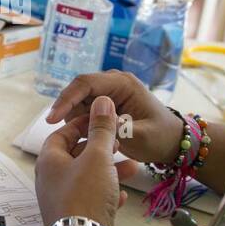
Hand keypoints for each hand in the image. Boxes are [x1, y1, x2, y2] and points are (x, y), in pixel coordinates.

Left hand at [35, 95, 130, 225]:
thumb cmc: (86, 193)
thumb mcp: (98, 156)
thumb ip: (102, 128)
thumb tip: (102, 100)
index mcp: (49, 160)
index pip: (62, 133)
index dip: (83, 124)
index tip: (103, 120)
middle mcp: (50, 179)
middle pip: (76, 156)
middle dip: (101, 149)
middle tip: (119, 145)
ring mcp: (60, 201)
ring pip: (87, 179)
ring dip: (109, 172)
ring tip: (132, 169)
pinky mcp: (73, 219)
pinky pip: (91, 200)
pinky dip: (106, 195)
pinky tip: (122, 197)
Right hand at [46, 69, 183, 165]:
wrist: (172, 142)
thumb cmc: (160, 138)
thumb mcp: (141, 137)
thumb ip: (119, 127)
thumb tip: (97, 117)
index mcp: (123, 84)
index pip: (86, 83)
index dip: (66, 99)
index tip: (52, 119)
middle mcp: (113, 83)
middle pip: (78, 92)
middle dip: (69, 112)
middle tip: (68, 135)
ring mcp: (108, 93)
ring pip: (78, 103)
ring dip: (76, 121)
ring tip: (87, 140)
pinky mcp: (105, 104)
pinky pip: (84, 112)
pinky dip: (81, 125)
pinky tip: (89, 139)